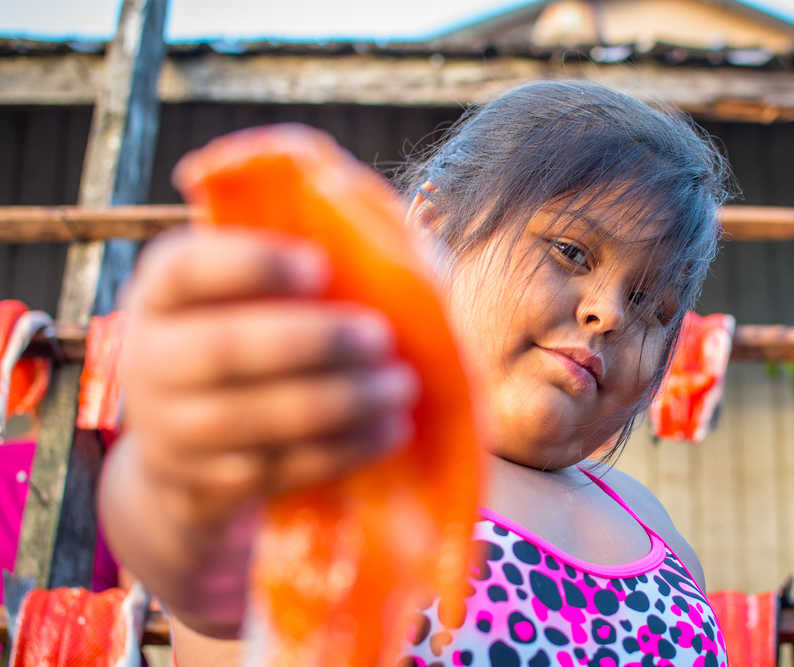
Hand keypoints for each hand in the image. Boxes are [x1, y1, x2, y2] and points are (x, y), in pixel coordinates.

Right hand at [118, 227, 418, 528]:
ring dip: (339, 402)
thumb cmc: (241, 336)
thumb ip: (290, 237)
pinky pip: (278, 468)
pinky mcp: (208, 484)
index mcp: (159, 293)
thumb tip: (350, 188)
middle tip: (381, 337)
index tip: (321, 266)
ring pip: (253, 419)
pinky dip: (341, 449)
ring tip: (399, 386)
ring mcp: (172, 430)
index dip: (254, 264)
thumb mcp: (242, 287)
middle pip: (225, 350)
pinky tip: (389, 430)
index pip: (188, 270)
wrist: (183, 451)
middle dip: (314, 342)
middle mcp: (149, 360)